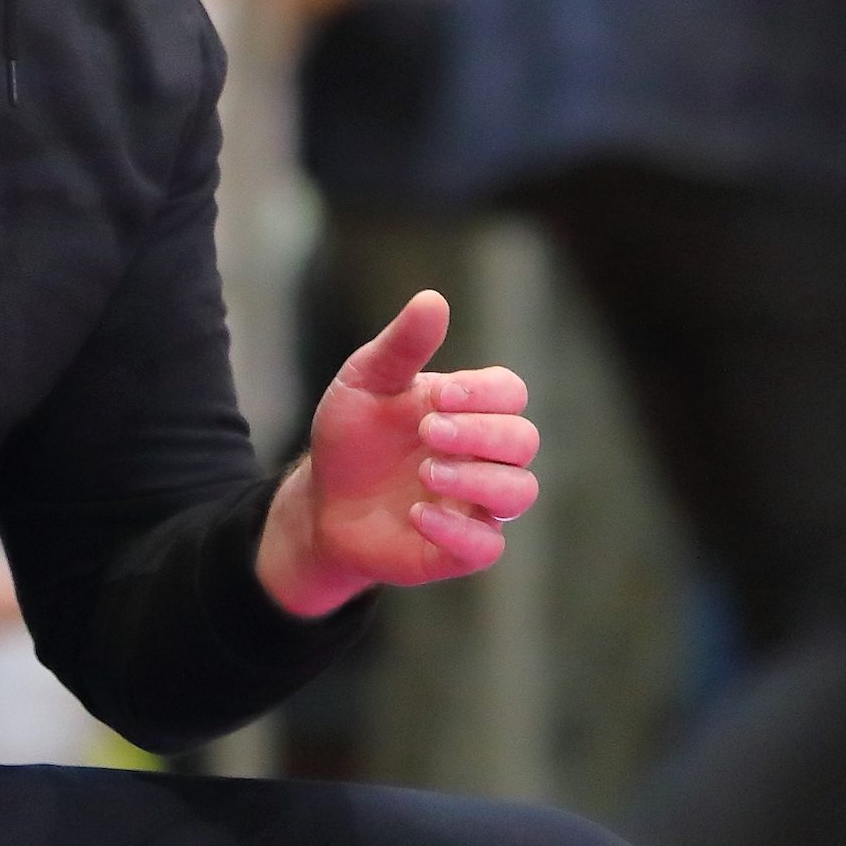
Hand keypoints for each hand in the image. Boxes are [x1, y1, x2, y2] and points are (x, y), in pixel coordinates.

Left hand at [257, 292, 538, 617]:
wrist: (322, 501)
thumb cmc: (353, 435)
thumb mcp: (366, 381)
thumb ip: (403, 345)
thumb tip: (434, 298)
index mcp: (468, 408)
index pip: (510, 393)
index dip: (484, 393)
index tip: (439, 395)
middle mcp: (484, 455)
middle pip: (523, 440)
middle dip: (481, 434)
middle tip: (428, 431)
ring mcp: (477, 502)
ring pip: (519, 492)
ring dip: (476, 480)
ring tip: (426, 473)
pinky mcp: (462, 547)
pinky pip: (488, 546)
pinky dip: (458, 531)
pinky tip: (418, 514)